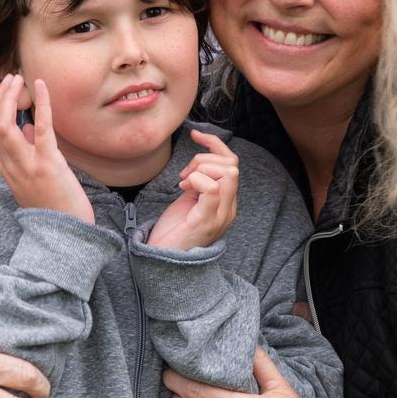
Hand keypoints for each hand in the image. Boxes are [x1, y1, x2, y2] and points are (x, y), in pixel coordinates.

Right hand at [0, 74, 91, 222]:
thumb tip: (29, 127)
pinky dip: (40, 103)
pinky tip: (41, 85)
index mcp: (7, 169)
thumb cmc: (56, 206)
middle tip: (10, 78)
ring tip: (18, 79)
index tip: (3, 90)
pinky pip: (41, 128)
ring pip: (5, 126)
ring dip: (9, 98)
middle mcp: (11, 167)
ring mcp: (28, 166)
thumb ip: (28, 153)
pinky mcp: (48, 165)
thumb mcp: (34, 178)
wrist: (68, 234)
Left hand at [144, 130, 238, 250]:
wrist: (162, 261)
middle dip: (204, 159)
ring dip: (200, 169)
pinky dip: (196, 179)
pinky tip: (183, 188)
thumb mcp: (190, 200)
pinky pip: (211, 189)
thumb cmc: (174, 231)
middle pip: (231, 165)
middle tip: (183, 176)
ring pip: (226, 173)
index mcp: (226, 201)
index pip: (233, 163)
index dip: (215, 144)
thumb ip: (200, 183)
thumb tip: (200, 160)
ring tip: (183, 184)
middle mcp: (229, 208)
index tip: (195, 136)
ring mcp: (220, 215)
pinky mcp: (206, 221)